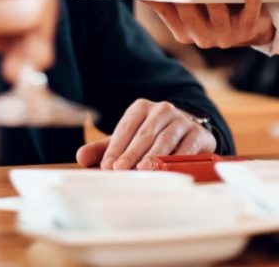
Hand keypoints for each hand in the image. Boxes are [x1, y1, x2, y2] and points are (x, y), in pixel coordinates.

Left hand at [0, 0, 56, 80]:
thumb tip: (39, 8)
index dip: (40, 4)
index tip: (40, 30)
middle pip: (33, 2)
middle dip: (37, 31)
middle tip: (36, 60)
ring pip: (28, 24)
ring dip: (31, 48)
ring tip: (21, 73)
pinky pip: (16, 40)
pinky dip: (20, 55)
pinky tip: (15, 71)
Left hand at [76, 100, 216, 169]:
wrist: (190, 133)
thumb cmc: (152, 138)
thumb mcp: (128, 140)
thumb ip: (105, 149)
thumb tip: (80, 158)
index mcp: (141, 108)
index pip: (126, 127)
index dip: (116, 147)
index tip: (107, 166)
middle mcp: (162, 109)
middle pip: (144, 133)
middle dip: (131, 153)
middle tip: (120, 170)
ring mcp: (182, 120)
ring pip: (165, 138)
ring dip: (154, 155)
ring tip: (143, 169)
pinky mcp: (198, 133)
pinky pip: (187, 146)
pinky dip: (177, 158)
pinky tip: (169, 170)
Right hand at [145, 0, 273, 48]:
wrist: (250, 30)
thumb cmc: (216, 11)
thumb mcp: (192, 11)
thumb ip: (173, 1)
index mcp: (183, 31)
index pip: (165, 9)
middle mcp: (201, 37)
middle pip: (188, 12)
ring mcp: (224, 35)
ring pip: (217, 14)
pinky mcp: (246, 30)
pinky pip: (248, 15)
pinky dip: (250, 2)